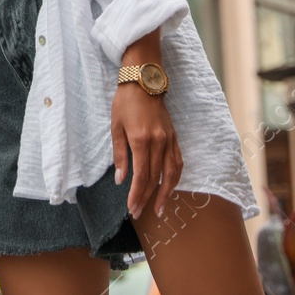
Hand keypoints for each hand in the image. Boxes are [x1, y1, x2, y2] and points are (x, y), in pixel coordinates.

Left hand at [112, 83, 182, 218]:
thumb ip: (119, 154)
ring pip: (172, 173)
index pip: (142, 175)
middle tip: (139, 212)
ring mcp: (169, 140)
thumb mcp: (115, 127)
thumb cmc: (125, 103)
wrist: (144, 82)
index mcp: (141, 140)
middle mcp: (158, 142)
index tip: (132, 208)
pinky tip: (170, 187)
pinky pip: (178, 162)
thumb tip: (120, 179)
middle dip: (147, 198)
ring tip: (160, 208)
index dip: (137, 194)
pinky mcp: (174, 137)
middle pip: (155, 178)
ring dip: (166, 193)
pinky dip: (176, 177)